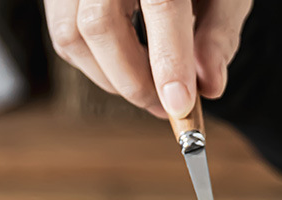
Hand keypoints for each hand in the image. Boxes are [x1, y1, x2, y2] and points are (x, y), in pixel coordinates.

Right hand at [45, 0, 251, 118]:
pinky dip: (93, 64)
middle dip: (134, 82)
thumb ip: (219, 35)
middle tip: (166, 107)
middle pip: (99, 25)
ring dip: (111, 79)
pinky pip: (63, 33)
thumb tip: (210, 86)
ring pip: (71, 34)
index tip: (180, 105)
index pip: (161, 5)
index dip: (170, 61)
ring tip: (148, 88)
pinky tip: (125, 66)